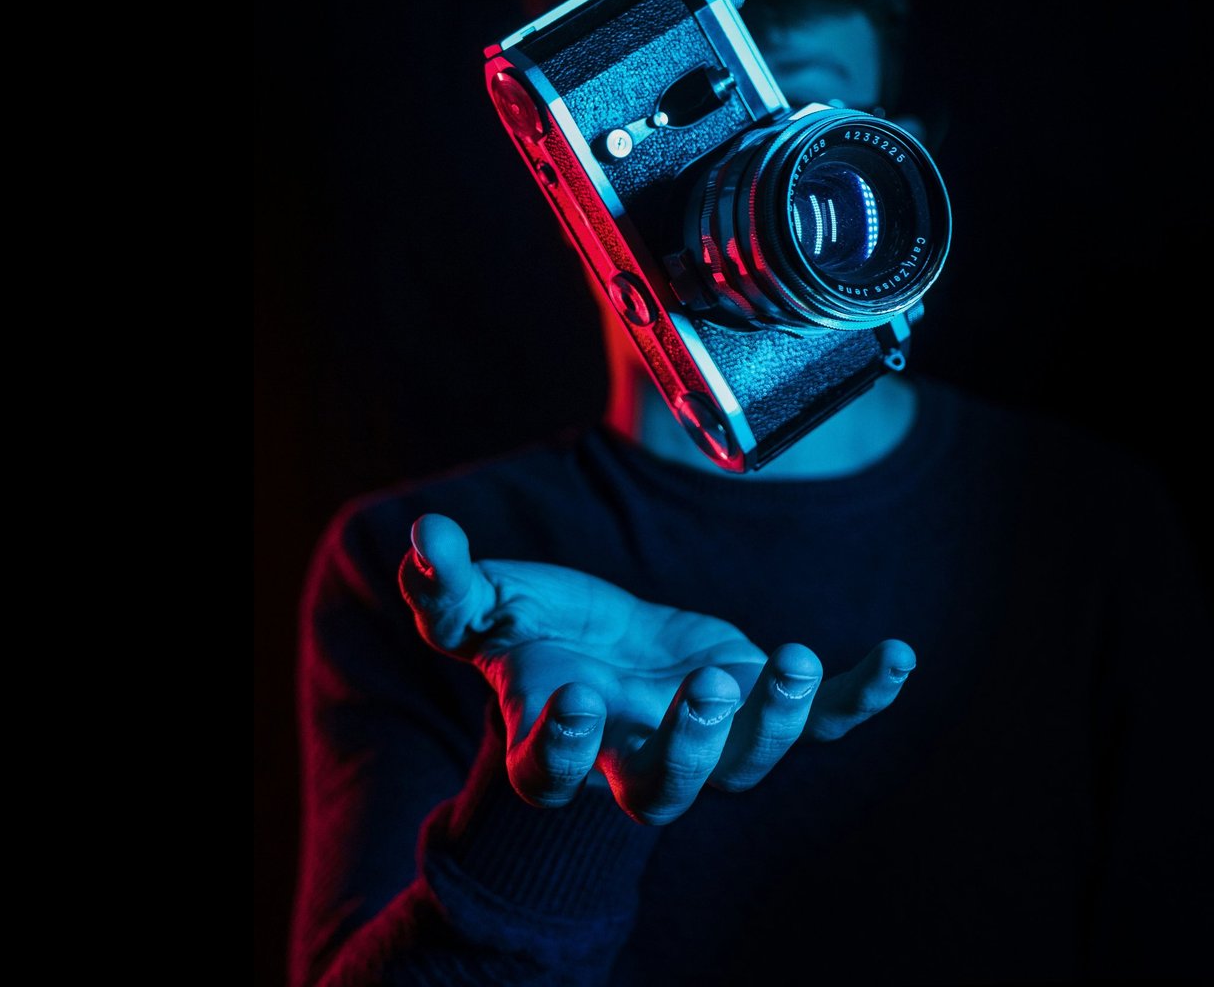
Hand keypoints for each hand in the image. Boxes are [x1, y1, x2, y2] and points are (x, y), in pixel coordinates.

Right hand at [399, 513, 914, 824]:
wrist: (589, 652)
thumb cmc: (526, 634)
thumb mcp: (478, 605)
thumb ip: (448, 582)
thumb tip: (426, 534)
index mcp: (554, 743)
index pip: (551, 773)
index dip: (565, 748)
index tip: (581, 696)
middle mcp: (633, 759)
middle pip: (667, 790)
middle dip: (694, 744)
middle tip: (709, 685)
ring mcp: (704, 739)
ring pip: (746, 762)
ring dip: (776, 719)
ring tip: (795, 660)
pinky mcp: (755, 704)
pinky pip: (821, 724)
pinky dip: (862, 698)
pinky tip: (899, 657)